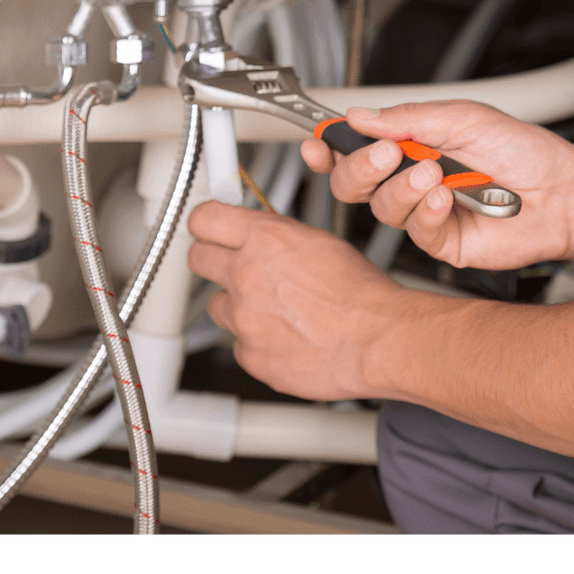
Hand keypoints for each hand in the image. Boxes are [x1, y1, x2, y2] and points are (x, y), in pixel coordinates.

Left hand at [187, 200, 413, 399]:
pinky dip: (256, 339)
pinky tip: (285, 334)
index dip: (207, 223)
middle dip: (214, 259)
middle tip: (232, 263)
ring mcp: (243, 318)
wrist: (376, 339)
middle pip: (197, 258)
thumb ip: (278, 237)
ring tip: (273, 308)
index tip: (209, 227)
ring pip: (218, 305)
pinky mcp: (248, 354)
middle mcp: (246, 275)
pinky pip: (239, 342)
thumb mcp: (319, 242)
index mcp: (265, 239)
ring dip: (237, 304)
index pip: (204, 219)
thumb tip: (260, 235)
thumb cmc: (360, 293)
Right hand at [301, 101, 573, 272]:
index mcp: (412, 145)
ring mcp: (425, 214)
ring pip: (381, 209)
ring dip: (402, 188)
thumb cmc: (524, 151)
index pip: (355, 148)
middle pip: (353, 184)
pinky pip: (415, 233)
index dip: (330, 147)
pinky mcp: (443, 243)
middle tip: (385, 154)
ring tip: (434, 173)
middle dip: (359, 168)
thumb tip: (362, 117)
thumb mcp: (464, 118)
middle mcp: (413, 181)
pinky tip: (445, 199)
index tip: (319, 141)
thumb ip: (410, 118)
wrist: (564, 191)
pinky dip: (425, 213)